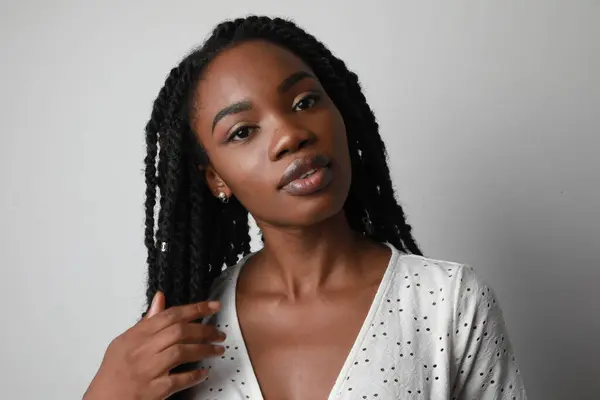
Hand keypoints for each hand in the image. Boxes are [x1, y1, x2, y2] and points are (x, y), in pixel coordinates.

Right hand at [83, 292, 224, 399]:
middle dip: (204, 330)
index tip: (213, 306)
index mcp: (136, 336)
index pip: (170, 315)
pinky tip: (204, 373)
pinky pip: (178, 380)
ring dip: (204, 350)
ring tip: (218, 350)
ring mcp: (148, 371)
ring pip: (181, 352)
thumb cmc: (114, 372)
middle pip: (179, 332)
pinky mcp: (153, 391)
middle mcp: (142, 351)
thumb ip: (147, 321)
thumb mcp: (125, 342)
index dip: (195, 308)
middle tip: (219, 333)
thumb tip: (161, 299)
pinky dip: (194, 375)